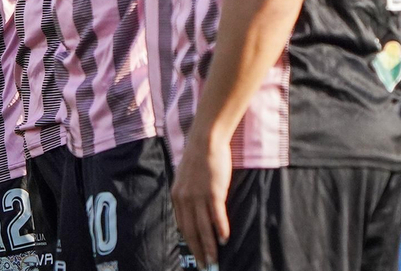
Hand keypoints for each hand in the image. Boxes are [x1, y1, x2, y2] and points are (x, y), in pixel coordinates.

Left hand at [171, 130, 231, 266]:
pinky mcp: (213, 191)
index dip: (189, 242)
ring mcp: (198, 196)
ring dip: (209, 246)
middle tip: (205, 265)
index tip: (195, 254)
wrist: (205, 141)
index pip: (182, 226)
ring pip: (204, 227)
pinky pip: (216, 215)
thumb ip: (186, 196)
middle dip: (198, 251)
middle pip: (191, 231)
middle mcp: (185, 199)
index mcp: (177, 196)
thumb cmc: (198, 159)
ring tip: (214, 260)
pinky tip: (224, 240)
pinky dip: (220, 229)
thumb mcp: (185, 179)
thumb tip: (191, 212)